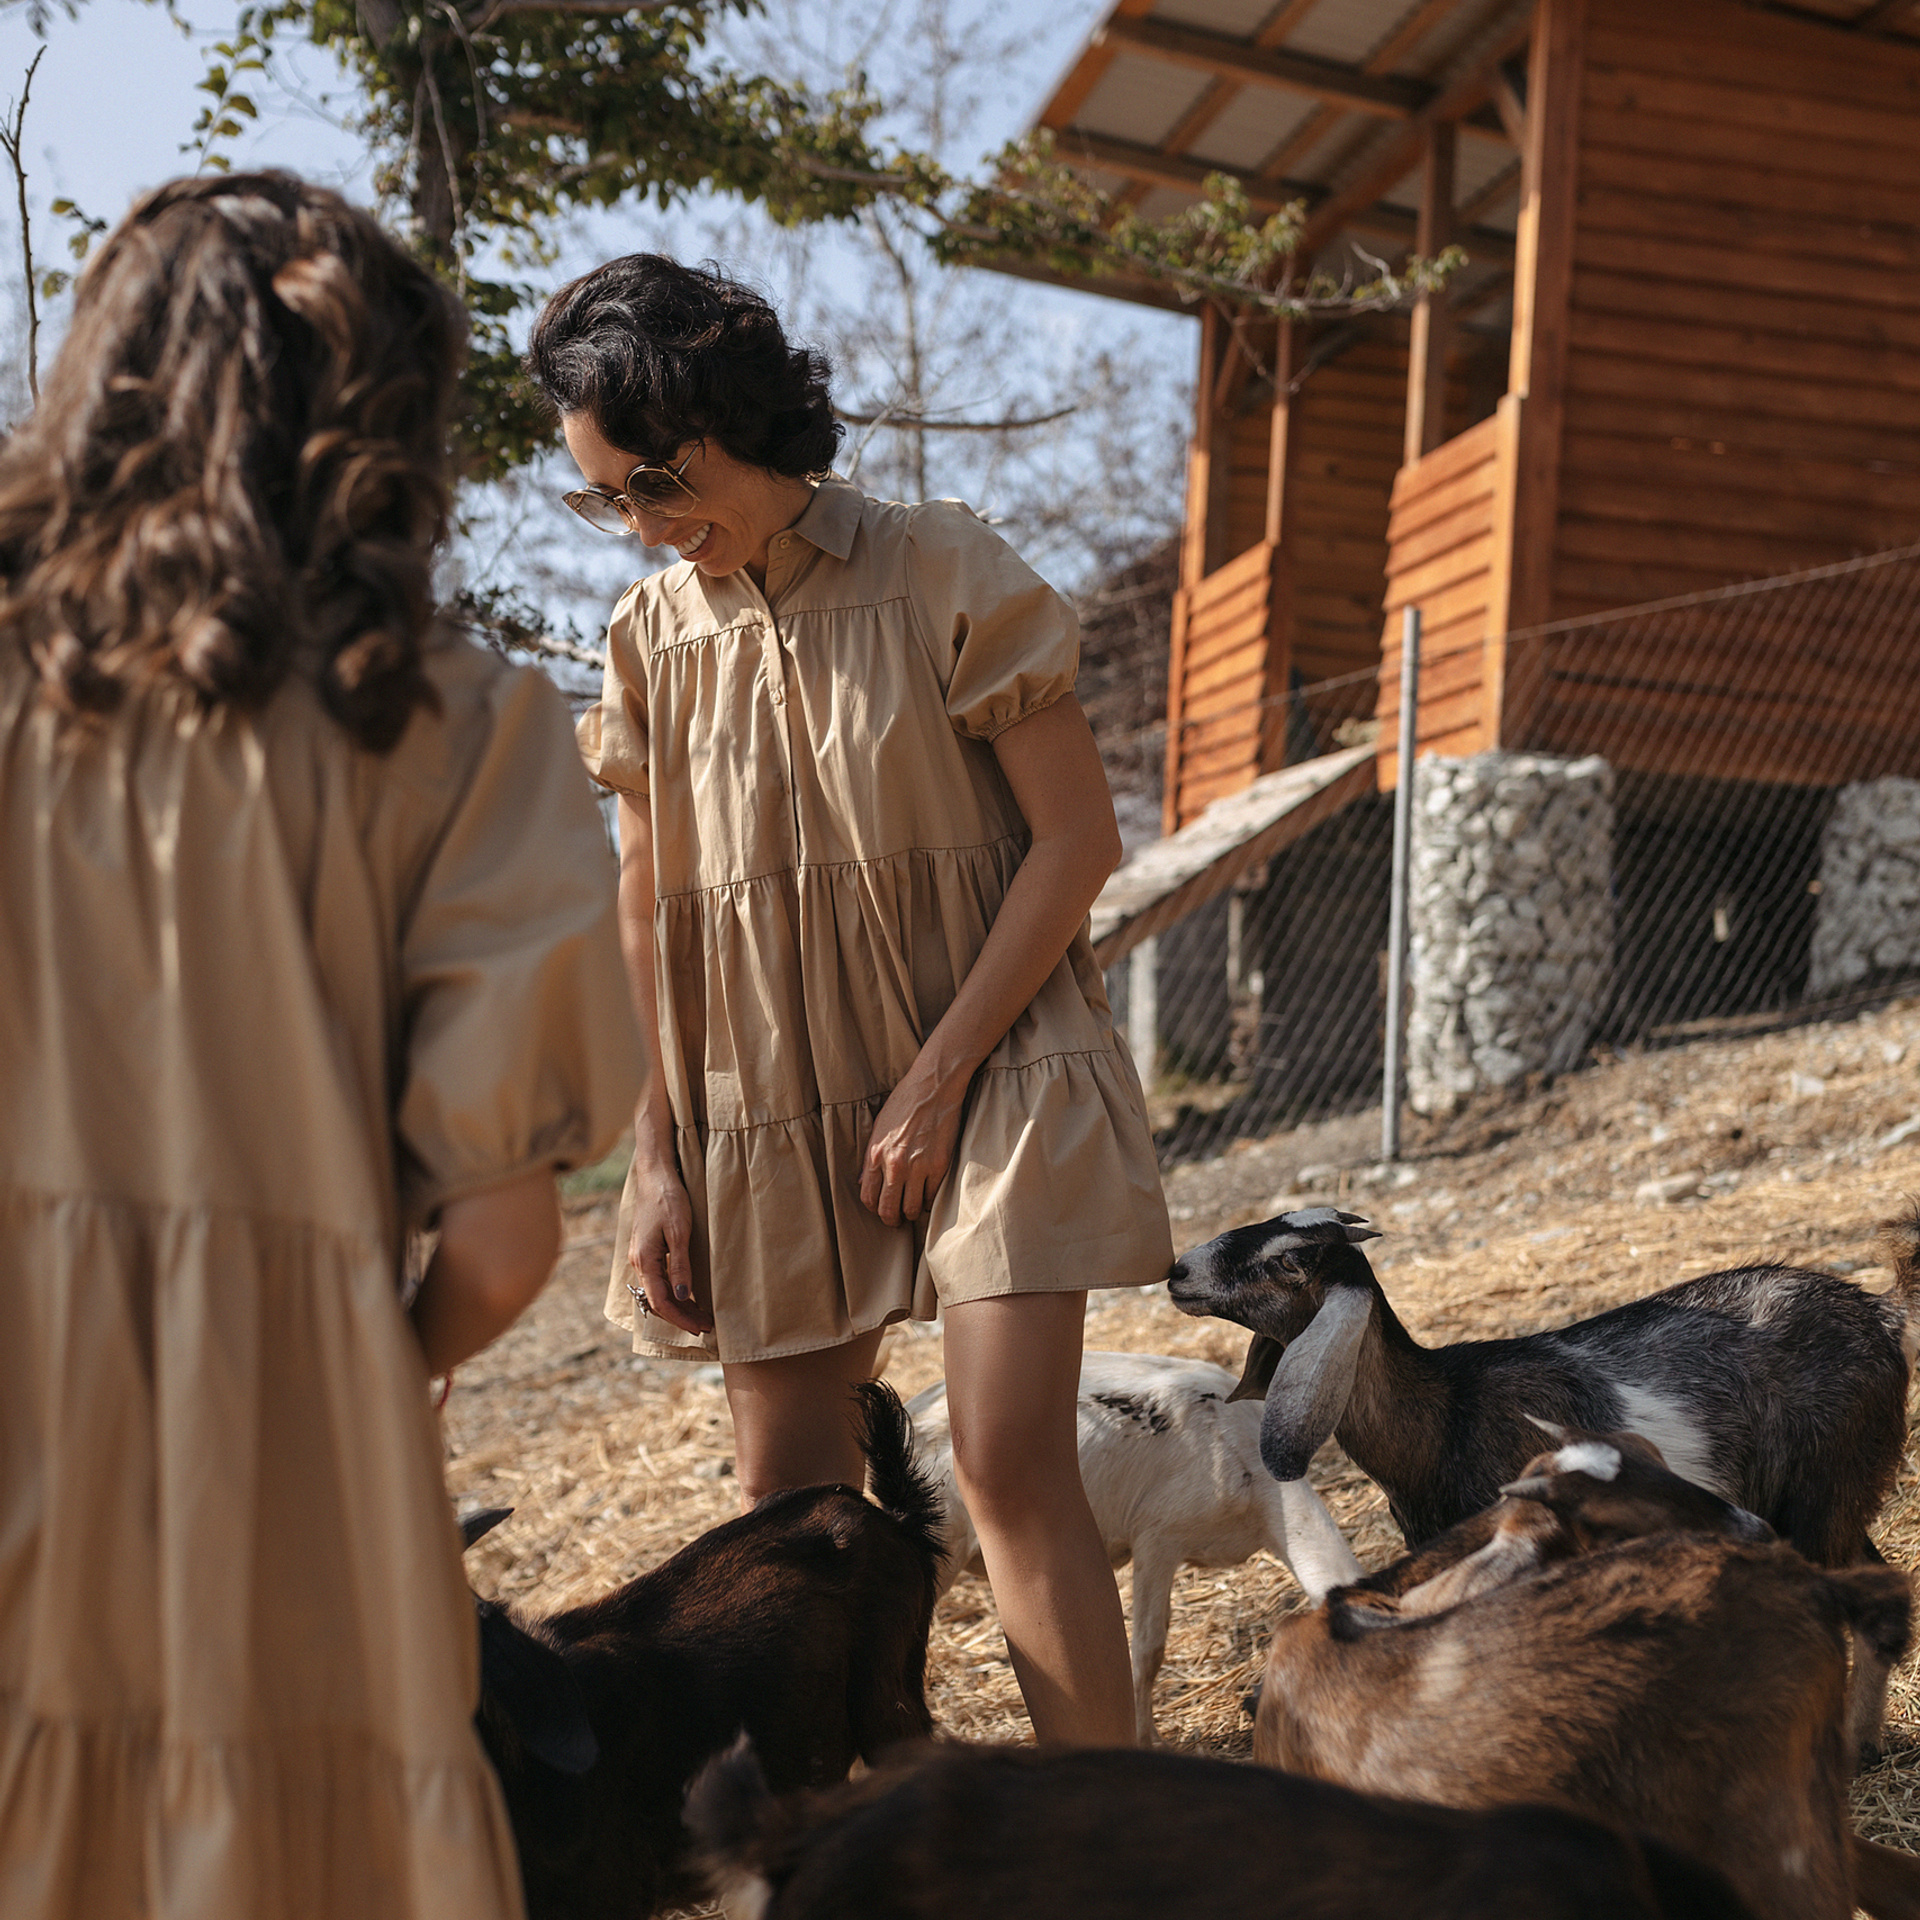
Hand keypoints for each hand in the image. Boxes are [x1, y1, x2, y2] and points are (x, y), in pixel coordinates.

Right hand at [627, 1156, 712, 1333]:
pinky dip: (673, 1292)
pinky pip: (658, 1280)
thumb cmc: (668, 1199)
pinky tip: (687, 1295)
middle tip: (705, 1326)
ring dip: (678, 1306)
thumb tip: (684, 1296)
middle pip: (658, 1301)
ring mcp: (641, 1257)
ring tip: (700, 1315)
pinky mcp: (646, 1250)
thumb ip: (680, 1266)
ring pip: (657, 1291)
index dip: (681, 1318)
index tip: (701, 1327)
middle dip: (681, 1316)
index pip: (661, 1301)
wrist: (655, 1175)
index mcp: (644, 1260)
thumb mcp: (679, 1233)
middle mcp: (638, 1262)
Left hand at [860, 1058, 968, 1226]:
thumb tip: (864, 1181)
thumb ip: (871, 1157)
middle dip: (892, 1219)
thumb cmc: (905, 1103)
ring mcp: (918, 1167)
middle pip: (888, 1210)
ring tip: (913, 1208)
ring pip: (911, 1209)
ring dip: (911, 1212)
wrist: (933, 1087)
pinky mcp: (939, 1165)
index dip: (874, 1209)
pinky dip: (928, 1200)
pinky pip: (931, 1197)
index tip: (881, 1209)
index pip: (868, 1198)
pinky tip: (927, 1194)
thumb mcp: (879, 1128)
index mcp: (875, 1154)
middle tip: (896, 1220)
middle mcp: (894, 1165)